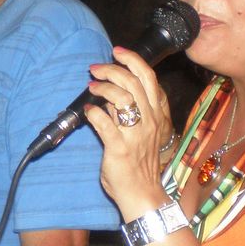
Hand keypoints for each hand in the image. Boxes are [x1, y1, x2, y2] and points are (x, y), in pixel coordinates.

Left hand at [85, 46, 175, 218]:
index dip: (133, 60)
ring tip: (91, 88)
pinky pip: (105, 123)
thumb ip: (130, 112)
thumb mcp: (143, 132)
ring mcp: (135, 134)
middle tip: (95, 68)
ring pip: (123, 97)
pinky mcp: (119, 148)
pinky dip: (93, 113)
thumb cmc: (140, 164)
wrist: (142, 194)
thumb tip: (111, 93)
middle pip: (134, 82)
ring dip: (103, 88)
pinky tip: (88, 112)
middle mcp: (149, 121)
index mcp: (156, 115)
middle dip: (112, 69)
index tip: (117, 52)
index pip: (149, 78)